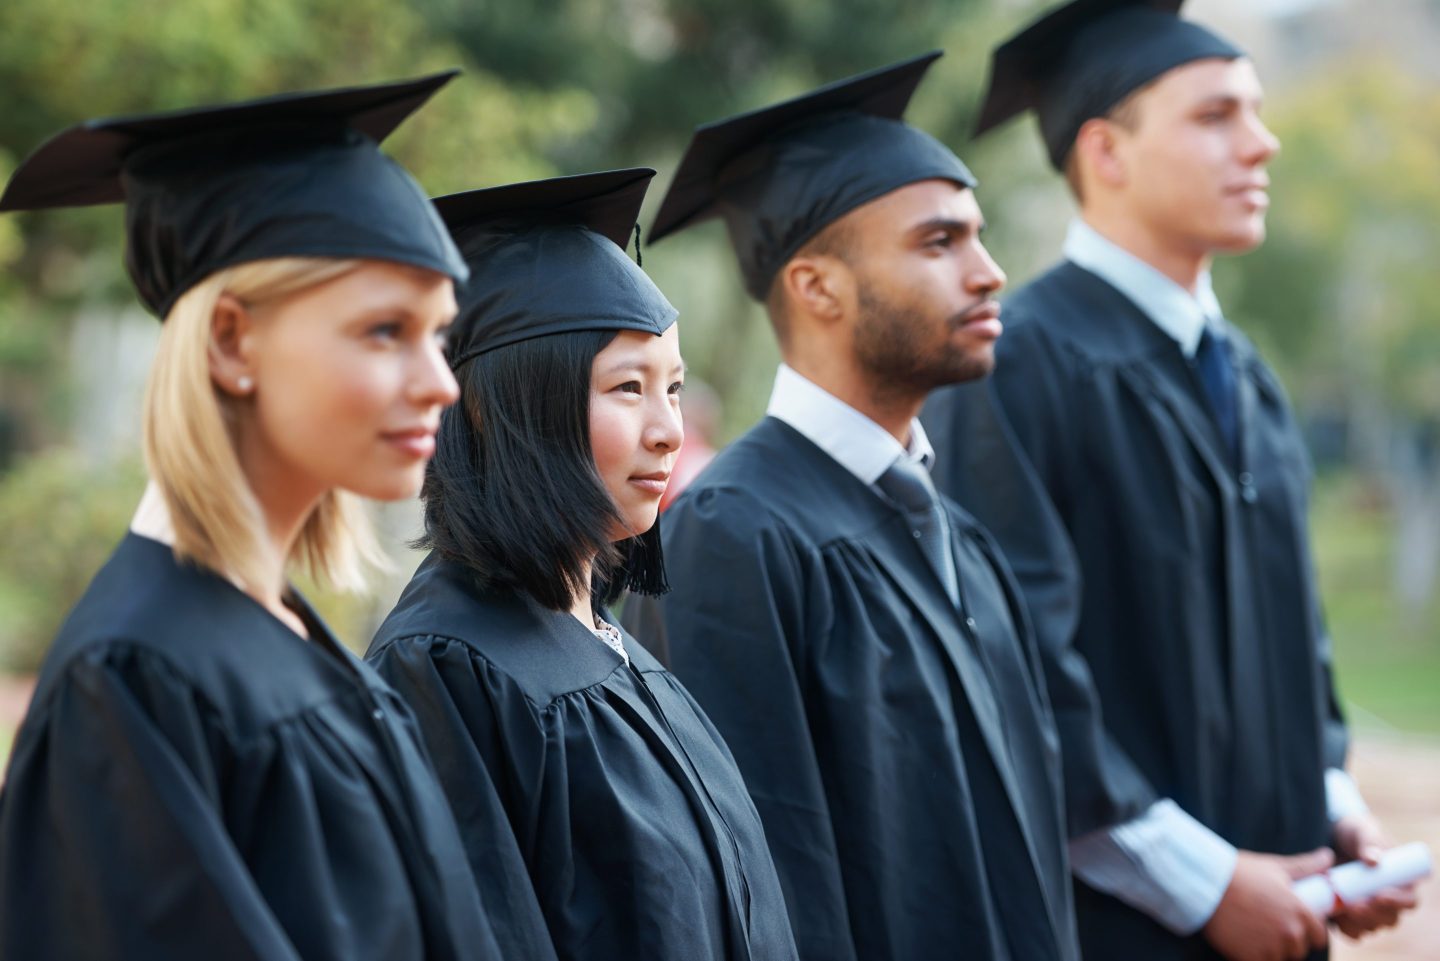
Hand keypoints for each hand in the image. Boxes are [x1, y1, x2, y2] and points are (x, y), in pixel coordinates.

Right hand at [1202, 848, 1332, 960]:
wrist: (1205, 884)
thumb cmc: (1240, 873)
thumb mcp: (1275, 866)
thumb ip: (1307, 866)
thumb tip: (1328, 856)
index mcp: (1300, 912)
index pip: (1319, 936)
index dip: (1308, 931)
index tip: (1292, 922)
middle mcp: (1289, 933)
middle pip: (1299, 950)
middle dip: (1289, 941)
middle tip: (1268, 925)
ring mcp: (1270, 948)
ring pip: (1281, 958)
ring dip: (1272, 950)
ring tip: (1254, 932)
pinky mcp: (1250, 957)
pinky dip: (1254, 955)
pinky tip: (1243, 940)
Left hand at [1330, 813, 1420, 938]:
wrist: (1331, 837)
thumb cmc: (1355, 833)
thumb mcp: (1362, 831)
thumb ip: (1368, 842)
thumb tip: (1374, 861)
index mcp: (1401, 882)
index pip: (1409, 901)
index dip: (1397, 902)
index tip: (1379, 894)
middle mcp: (1389, 901)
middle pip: (1389, 919)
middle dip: (1373, 915)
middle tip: (1354, 905)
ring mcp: (1369, 909)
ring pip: (1371, 927)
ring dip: (1357, 922)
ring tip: (1340, 906)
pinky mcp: (1350, 915)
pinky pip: (1352, 931)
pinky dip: (1343, 927)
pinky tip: (1333, 916)